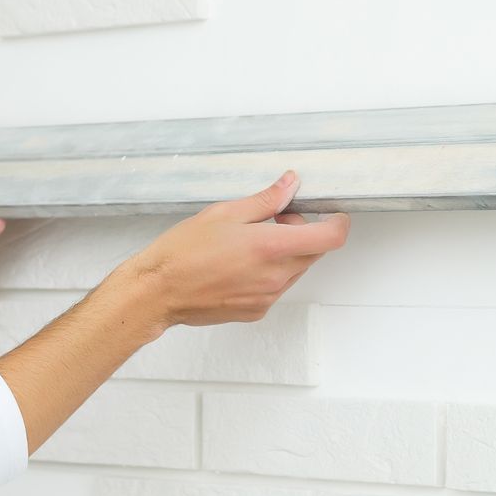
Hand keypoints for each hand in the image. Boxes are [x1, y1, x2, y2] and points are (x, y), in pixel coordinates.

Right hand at [125, 170, 348, 326]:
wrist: (158, 291)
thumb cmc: (183, 252)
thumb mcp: (224, 213)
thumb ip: (265, 200)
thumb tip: (290, 185)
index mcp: (271, 247)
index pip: (330, 238)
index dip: (337, 223)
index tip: (331, 215)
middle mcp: (275, 276)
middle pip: (314, 252)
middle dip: (303, 232)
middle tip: (273, 220)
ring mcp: (268, 297)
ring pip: (296, 270)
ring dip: (286, 253)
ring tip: (250, 243)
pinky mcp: (257, 311)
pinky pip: (276, 287)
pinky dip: (269, 272)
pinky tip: (239, 265)